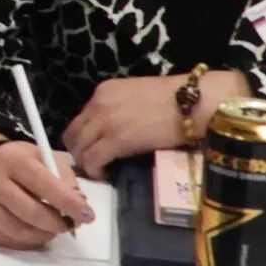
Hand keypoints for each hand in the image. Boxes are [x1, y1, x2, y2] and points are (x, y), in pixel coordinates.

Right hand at [0, 137, 94, 248]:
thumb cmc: (22, 162)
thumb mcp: (46, 158)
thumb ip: (65, 178)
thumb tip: (79, 207)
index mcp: (13, 160)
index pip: (43, 184)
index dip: (68, 202)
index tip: (87, 215)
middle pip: (31, 213)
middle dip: (57, 223)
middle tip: (69, 224)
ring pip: (19, 231)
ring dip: (44, 234)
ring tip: (52, 227)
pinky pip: (7, 240)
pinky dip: (27, 240)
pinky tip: (33, 229)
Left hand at [62, 77, 195, 178]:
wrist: (193, 102)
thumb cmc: (175, 100)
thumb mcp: (136, 96)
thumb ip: (119, 109)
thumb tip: (112, 129)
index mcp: (104, 92)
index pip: (80, 118)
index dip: (82, 138)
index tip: (91, 149)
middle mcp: (98, 104)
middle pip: (72, 134)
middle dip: (78, 152)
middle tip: (92, 164)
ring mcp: (105, 121)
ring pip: (79, 148)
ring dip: (86, 163)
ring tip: (100, 170)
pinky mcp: (116, 140)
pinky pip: (93, 159)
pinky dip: (95, 170)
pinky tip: (106, 174)